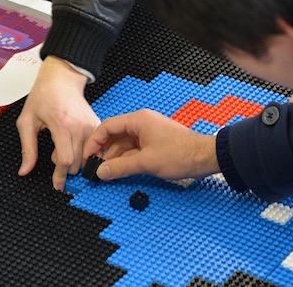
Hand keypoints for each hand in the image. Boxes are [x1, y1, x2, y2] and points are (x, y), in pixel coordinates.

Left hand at [16, 56, 100, 189]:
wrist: (62, 78)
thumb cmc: (43, 96)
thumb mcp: (27, 122)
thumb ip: (27, 148)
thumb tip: (25, 170)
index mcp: (62, 126)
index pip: (65, 160)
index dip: (60, 176)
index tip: (57, 185)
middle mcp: (80, 127)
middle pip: (78, 162)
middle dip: (65, 167)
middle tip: (54, 153)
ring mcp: (91, 125)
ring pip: (88, 157)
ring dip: (75, 160)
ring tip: (63, 146)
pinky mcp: (97, 124)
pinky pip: (95, 148)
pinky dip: (85, 152)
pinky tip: (73, 143)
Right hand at [84, 109, 218, 180]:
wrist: (205, 157)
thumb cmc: (181, 154)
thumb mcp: (146, 162)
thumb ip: (121, 167)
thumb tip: (101, 172)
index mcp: (138, 120)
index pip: (107, 126)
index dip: (94, 142)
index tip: (87, 157)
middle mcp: (142, 123)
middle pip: (114, 135)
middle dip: (102, 151)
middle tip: (94, 168)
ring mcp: (148, 133)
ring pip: (123, 144)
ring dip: (113, 157)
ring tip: (105, 173)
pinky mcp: (154, 144)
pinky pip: (133, 150)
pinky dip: (125, 159)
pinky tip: (119, 171)